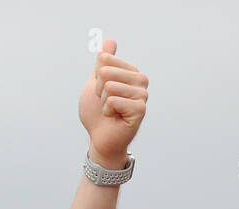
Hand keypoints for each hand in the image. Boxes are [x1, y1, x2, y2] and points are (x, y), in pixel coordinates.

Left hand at [78, 39, 147, 166]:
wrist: (100, 138)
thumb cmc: (98, 113)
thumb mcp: (96, 84)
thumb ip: (103, 63)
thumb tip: (109, 41)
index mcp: (131, 72)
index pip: (105, 60)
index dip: (95, 78)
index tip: (101, 91)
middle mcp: (140, 81)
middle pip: (106, 72)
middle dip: (98, 91)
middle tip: (105, 103)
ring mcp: (142, 94)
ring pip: (110, 87)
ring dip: (102, 102)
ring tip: (110, 111)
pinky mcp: (140, 109)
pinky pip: (113, 101)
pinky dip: (107, 111)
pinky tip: (114, 117)